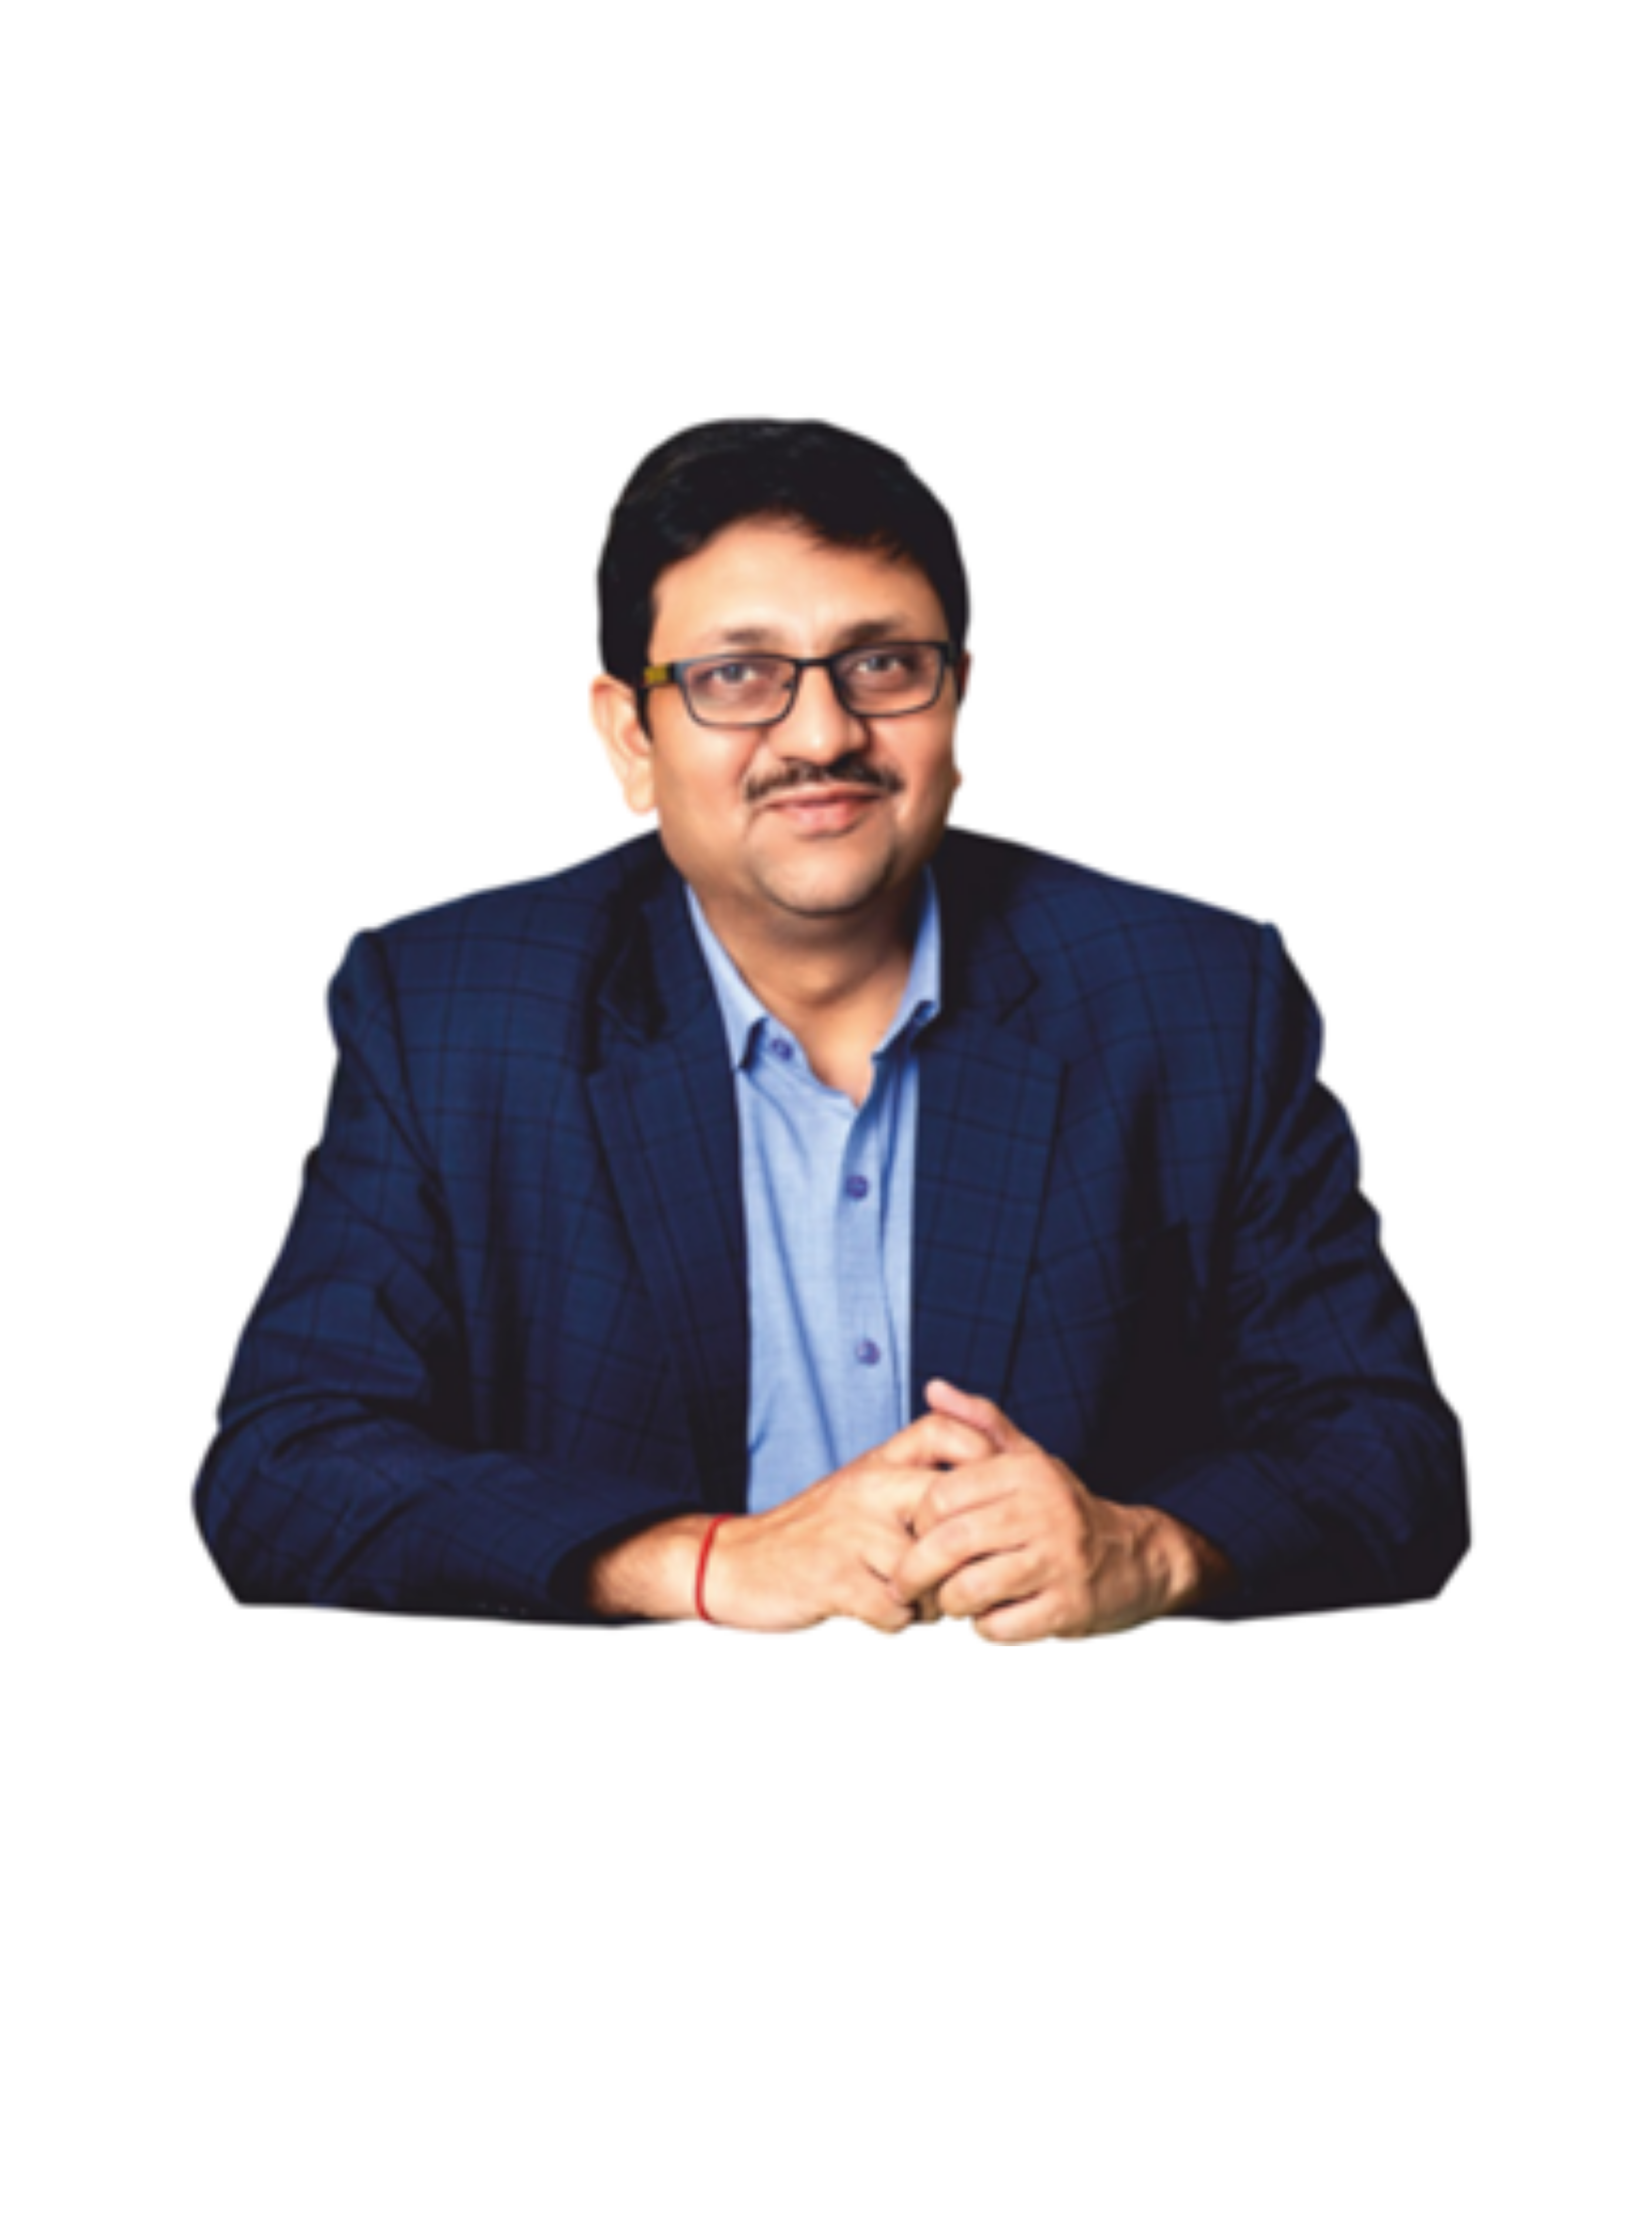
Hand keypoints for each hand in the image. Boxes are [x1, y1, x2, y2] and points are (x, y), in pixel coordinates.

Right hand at [703, 1408, 1001, 1633]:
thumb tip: (982, 1478)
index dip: (985, 1456)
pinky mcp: (835, 1578)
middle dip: (962, 1548)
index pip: (947, 1432)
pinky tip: (879, 1610)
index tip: (993, 1496)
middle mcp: (867, 1488)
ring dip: (930, 1594)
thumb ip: (910, 1476)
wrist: (736, 1561)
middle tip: (955, 1569)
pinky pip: (896, 1609)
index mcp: (877, 1462)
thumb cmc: (810, 1532)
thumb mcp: (860, 1487)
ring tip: (913, 1596)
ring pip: (928, 1567)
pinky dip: (896, 1620)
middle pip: (948, 1505)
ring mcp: (851, 1533)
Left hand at [888, 1379, 1233, 1642]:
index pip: (942, 1494)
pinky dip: (985, 1625)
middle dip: (916, 1571)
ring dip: (950, 1601)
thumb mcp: (1027, 1457)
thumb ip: (980, 1422)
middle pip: (951, 1543)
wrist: (1135, 1557)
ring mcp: (1059, 1562)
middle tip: (907, 1583)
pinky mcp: (1069, 1607)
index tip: (916, 1535)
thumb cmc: (1063, 1508)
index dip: (917, 1521)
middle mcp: (1044, 1512)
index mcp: (1027, 1473)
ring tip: (952, 1597)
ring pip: (972, 1588)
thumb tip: (934, 1389)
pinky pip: (1001, 1625)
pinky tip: (992, 1613)